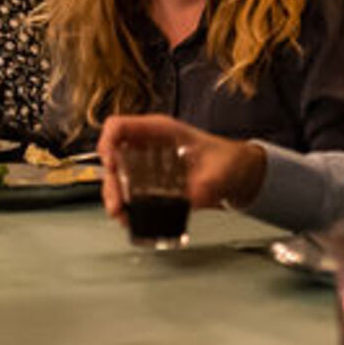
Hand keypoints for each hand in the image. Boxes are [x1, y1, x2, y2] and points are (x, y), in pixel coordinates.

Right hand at [95, 114, 264, 220]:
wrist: (236, 173)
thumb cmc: (226, 160)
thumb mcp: (220, 168)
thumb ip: (206, 183)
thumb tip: (191, 196)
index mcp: (159, 131)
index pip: (119, 126)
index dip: (107, 142)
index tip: (111, 164)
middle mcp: (147, 146)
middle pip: (113, 158)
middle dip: (110, 182)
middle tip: (117, 202)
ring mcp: (146, 165)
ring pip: (117, 178)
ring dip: (114, 197)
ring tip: (120, 214)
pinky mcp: (150, 184)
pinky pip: (129, 193)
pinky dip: (125, 206)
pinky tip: (129, 217)